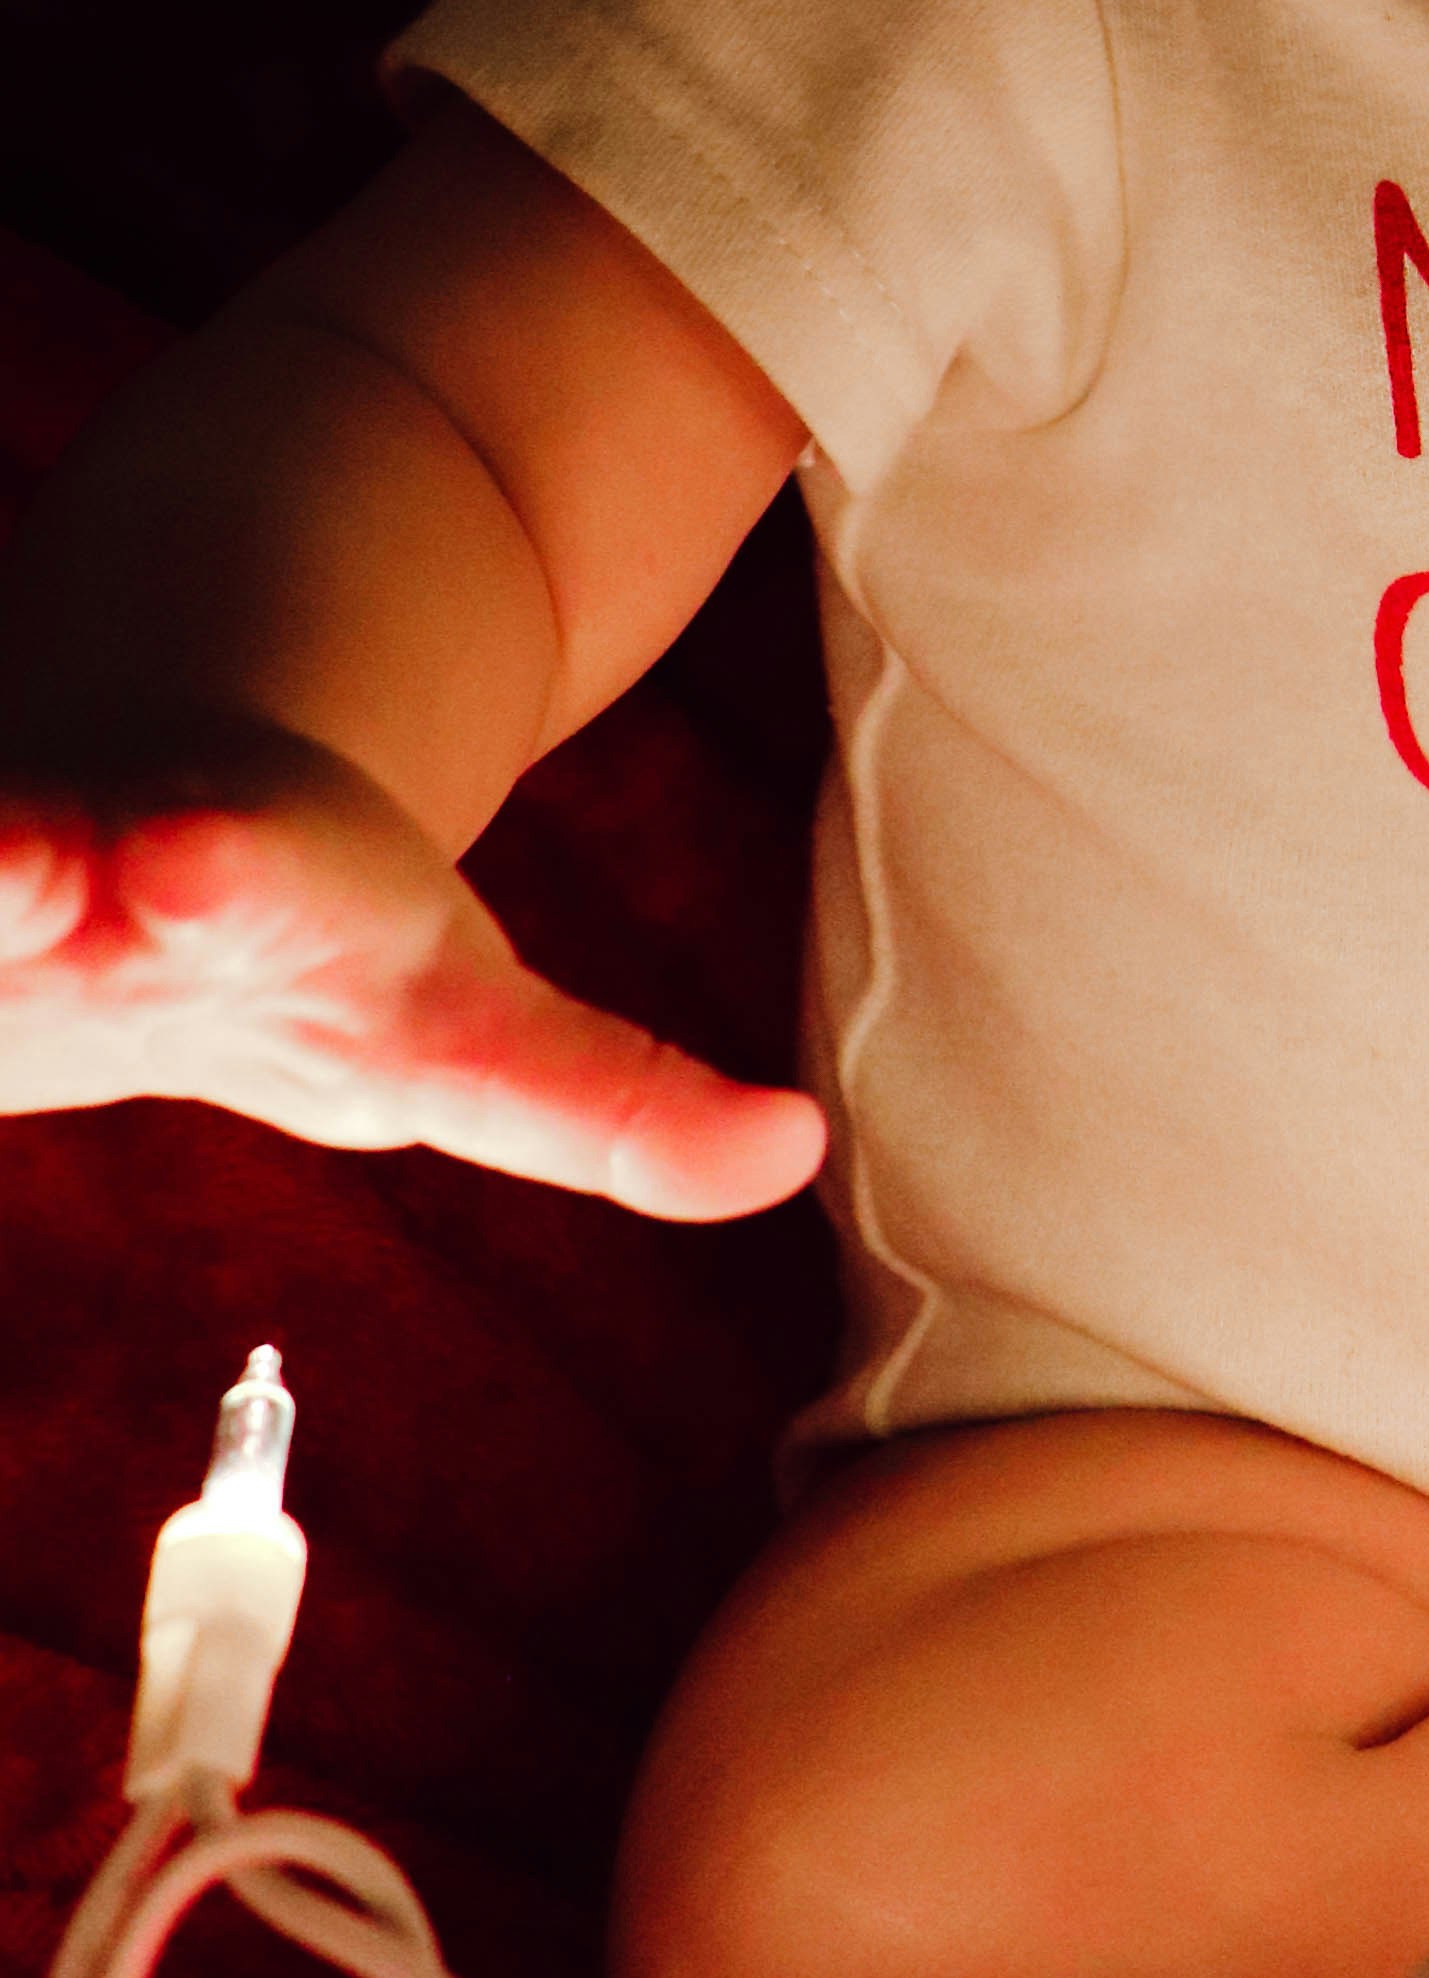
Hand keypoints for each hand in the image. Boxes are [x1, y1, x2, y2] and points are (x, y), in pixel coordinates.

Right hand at [0, 729, 825, 1218]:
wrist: (142, 828)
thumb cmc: (326, 960)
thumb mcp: (458, 1037)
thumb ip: (612, 1104)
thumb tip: (800, 1149)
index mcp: (251, 882)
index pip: (238, 871)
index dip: (212, 866)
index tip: (183, 853)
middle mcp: (89, 855)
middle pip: (33, 852)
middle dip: (9, 853)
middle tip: (18, 857)